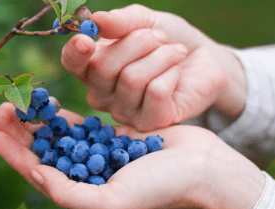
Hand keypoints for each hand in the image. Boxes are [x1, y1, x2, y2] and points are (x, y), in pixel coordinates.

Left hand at [0, 103, 264, 208]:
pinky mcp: (112, 137)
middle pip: (44, 152)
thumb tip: (36, 175)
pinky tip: (48, 104)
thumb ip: (70, 193)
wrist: (201, 169)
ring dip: (37, 120)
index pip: (38, 174)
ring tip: (18, 103)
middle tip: (2, 110)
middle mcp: (86, 176)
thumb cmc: (159, 190)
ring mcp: (98, 155)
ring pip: (58, 136)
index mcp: (82, 195)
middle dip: (21, 132)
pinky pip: (81, 125)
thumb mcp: (110, 201)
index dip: (14, 155)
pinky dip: (63, 115)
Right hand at [61, 4, 246, 130]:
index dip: (74, 52)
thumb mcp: (144, 21)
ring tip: (174, 52)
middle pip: (103, 67)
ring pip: (132, 79)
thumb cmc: (167, 39)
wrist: (203, 59)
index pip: (71, 63)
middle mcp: (101, 94)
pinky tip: (177, 74)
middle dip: (137, 43)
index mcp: (92, 67)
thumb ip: (120, 21)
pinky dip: (171, 73)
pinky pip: (155, 92)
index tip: (86, 40)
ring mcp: (123, 112)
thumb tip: (95, 20)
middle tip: (160, 37)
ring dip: (161, 56)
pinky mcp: (149, 123)